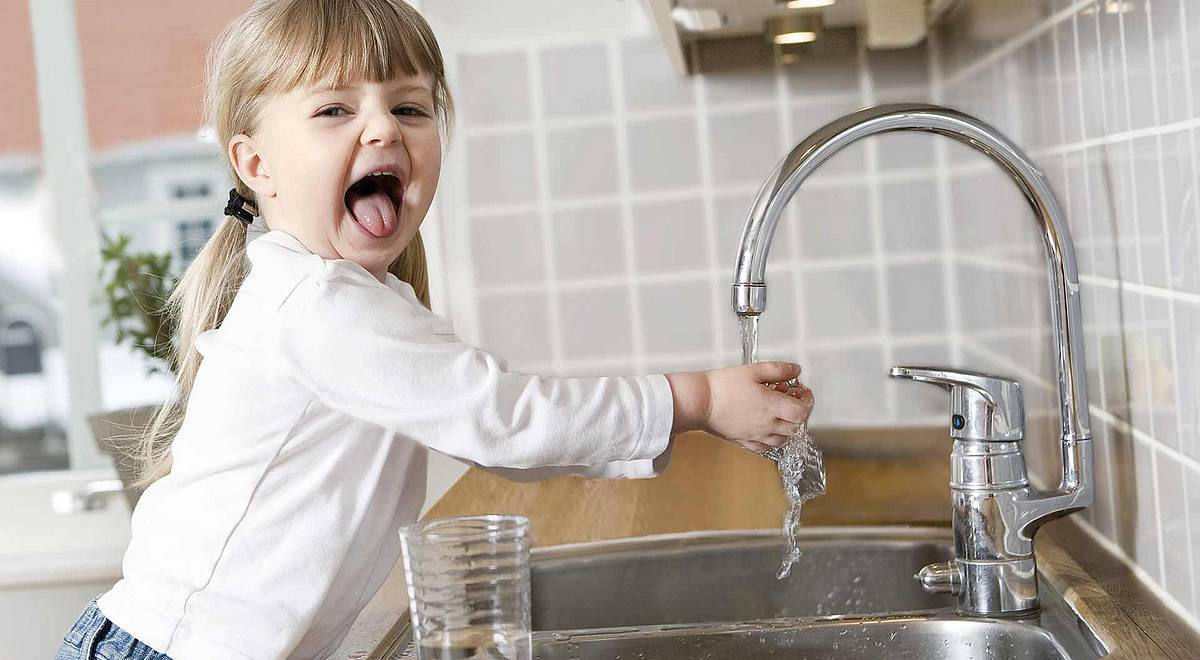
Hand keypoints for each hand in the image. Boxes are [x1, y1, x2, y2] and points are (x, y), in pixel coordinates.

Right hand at [665, 362, 814, 452]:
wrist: (699, 402)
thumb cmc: (722, 386)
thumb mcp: (753, 370)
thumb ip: (778, 370)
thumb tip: (795, 370)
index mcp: (772, 406)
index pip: (802, 412)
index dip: (807, 401)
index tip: (803, 392)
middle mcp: (767, 425)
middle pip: (795, 427)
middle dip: (798, 413)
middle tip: (792, 400)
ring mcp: (756, 436)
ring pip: (783, 440)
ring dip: (787, 428)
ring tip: (780, 414)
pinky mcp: (744, 441)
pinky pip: (766, 447)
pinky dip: (772, 439)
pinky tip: (766, 428)